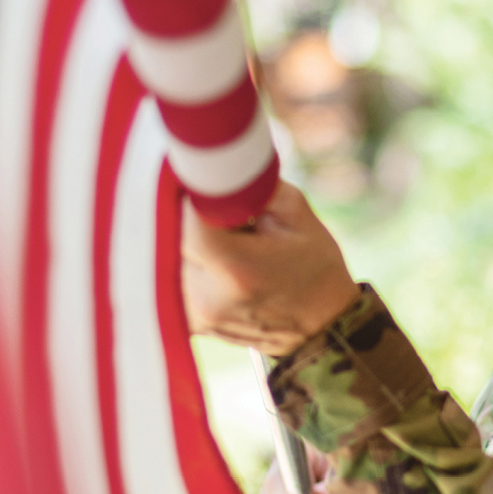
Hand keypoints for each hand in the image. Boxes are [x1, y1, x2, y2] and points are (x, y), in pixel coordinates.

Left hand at [182, 181, 361, 355]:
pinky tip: (215, 259)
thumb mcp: (295, 211)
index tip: (205, 184)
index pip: (186, 217)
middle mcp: (209, 297)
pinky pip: (173, 278)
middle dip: (188, 216)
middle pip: (172, 237)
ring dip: (186, 240)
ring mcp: (196, 316)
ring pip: (169, 257)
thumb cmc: (313, 263)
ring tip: (222, 238)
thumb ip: (250, 186)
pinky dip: (188, 261)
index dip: (193, 194)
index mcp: (238, 268)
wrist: (323, 325)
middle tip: (215, 208)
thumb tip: (212, 168)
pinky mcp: (189, 324)